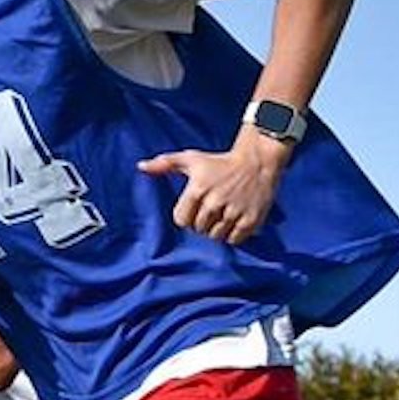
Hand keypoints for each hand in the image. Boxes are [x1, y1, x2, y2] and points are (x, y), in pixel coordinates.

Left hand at [140, 131, 286, 245]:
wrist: (257, 162)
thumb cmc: (219, 162)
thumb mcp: (191, 159)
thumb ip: (165, 164)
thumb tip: (141, 166)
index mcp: (197, 189)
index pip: (182, 221)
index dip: (187, 217)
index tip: (196, 208)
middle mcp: (215, 201)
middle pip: (198, 230)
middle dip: (203, 223)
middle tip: (213, 210)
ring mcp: (234, 211)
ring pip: (215, 236)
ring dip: (217, 230)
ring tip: (224, 215)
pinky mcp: (250, 220)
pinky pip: (234, 240)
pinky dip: (233, 235)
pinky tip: (235, 221)